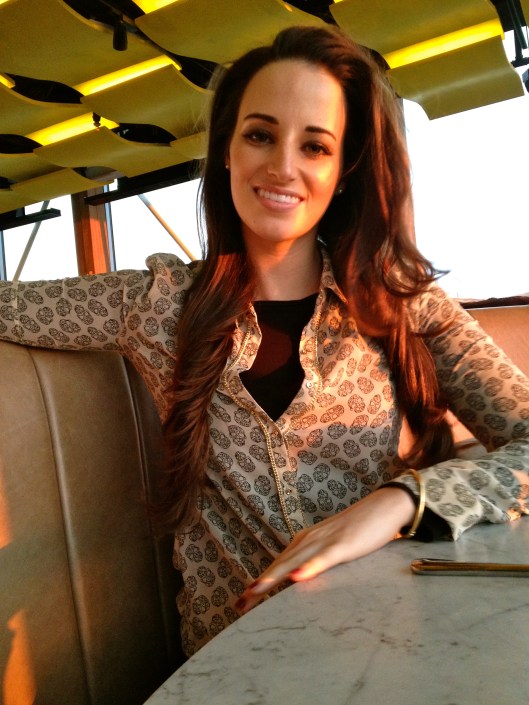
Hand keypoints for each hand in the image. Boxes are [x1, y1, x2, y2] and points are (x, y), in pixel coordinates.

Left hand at [235, 486, 415, 613]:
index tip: (241, 602)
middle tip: (239, 603)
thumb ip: (316, 562)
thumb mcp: (332, 548)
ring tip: (255, 592)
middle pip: (280, 565)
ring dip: (273, 577)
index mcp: (305, 542)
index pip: (278, 565)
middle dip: (258, 585)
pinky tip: (296, 578)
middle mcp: (309, 540)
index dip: (260, 583)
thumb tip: (301, 581)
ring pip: (294, 562)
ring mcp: (325, 541)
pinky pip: (323, 559)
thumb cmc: (359, 530)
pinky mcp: (343, 545)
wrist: (383, 507)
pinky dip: (308, 568)